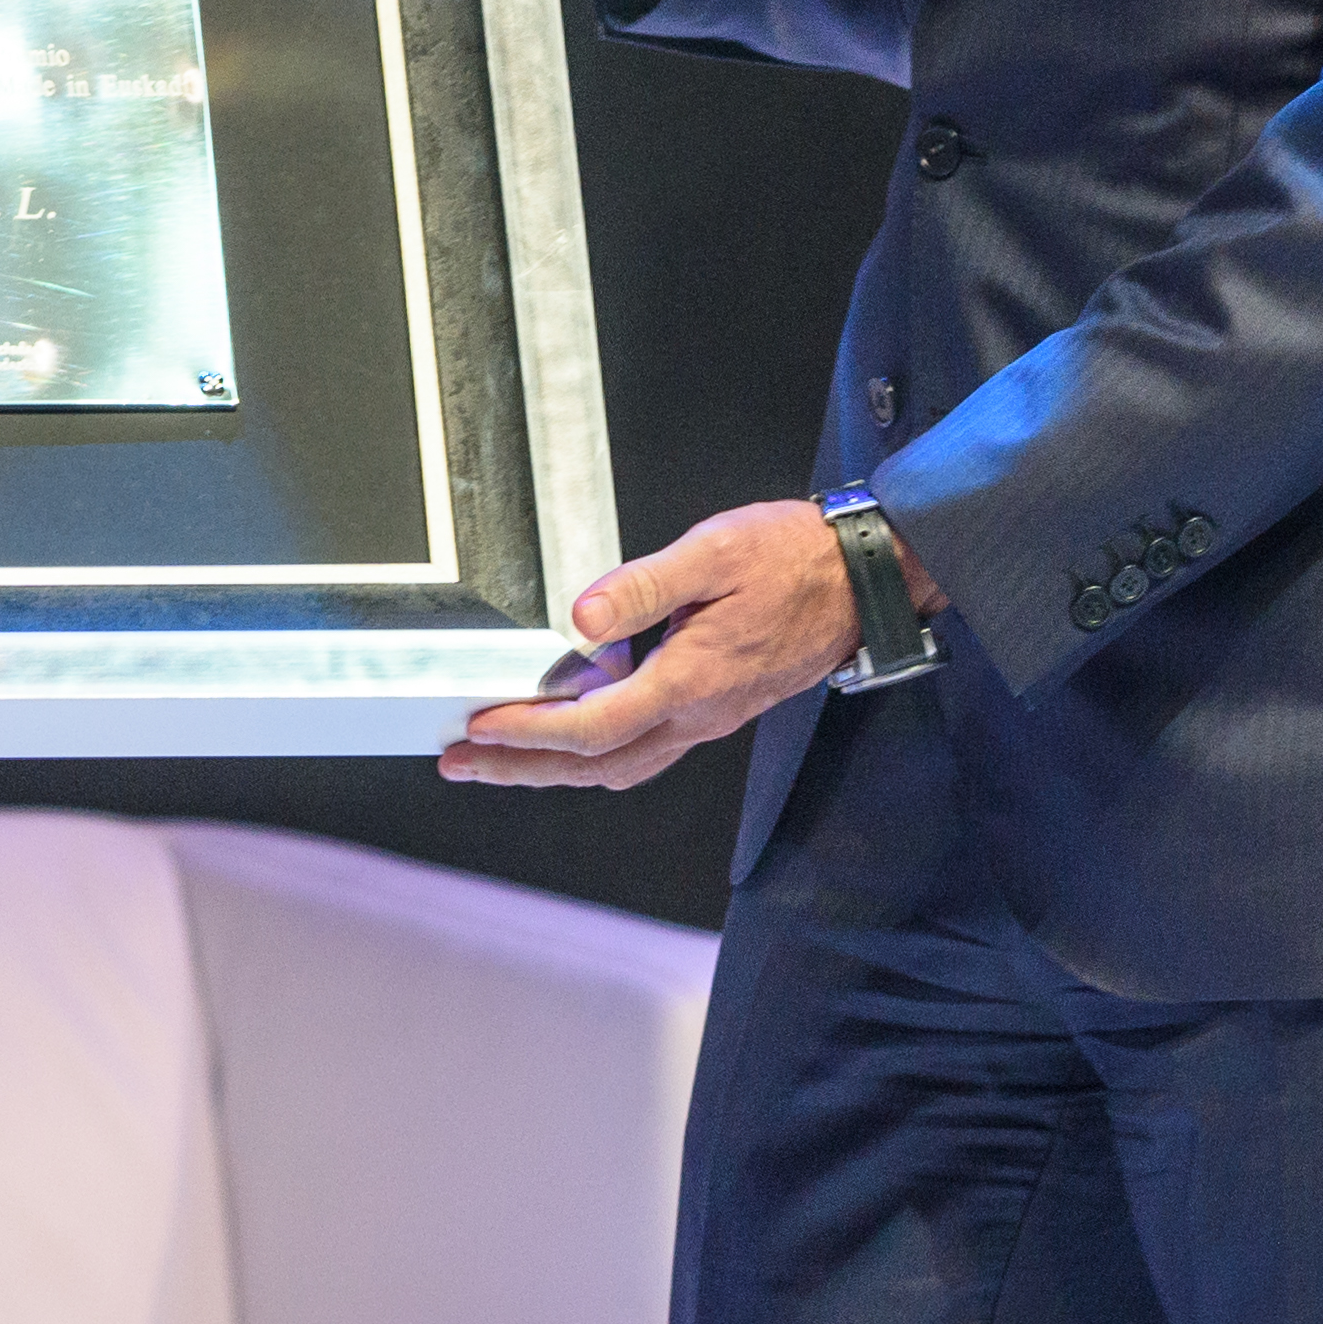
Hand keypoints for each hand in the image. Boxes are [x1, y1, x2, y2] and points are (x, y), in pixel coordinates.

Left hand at [441, 500, 860, 788]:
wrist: (863, 582)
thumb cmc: (791, 559)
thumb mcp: (713, 553)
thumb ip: (643, 585)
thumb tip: (582, 617)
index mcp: (690, 681)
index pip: (592, 726)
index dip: (529, 732)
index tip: (479, 725)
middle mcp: (697, 716)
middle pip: (595, 765)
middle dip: (522, 768)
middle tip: (459, 764)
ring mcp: (708, 719)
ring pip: (618, 766)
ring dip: (553, 769)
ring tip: (498, 760)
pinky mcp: (716, 709)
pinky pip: (643, 750)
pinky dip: (595, 754)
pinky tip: (569, 736)